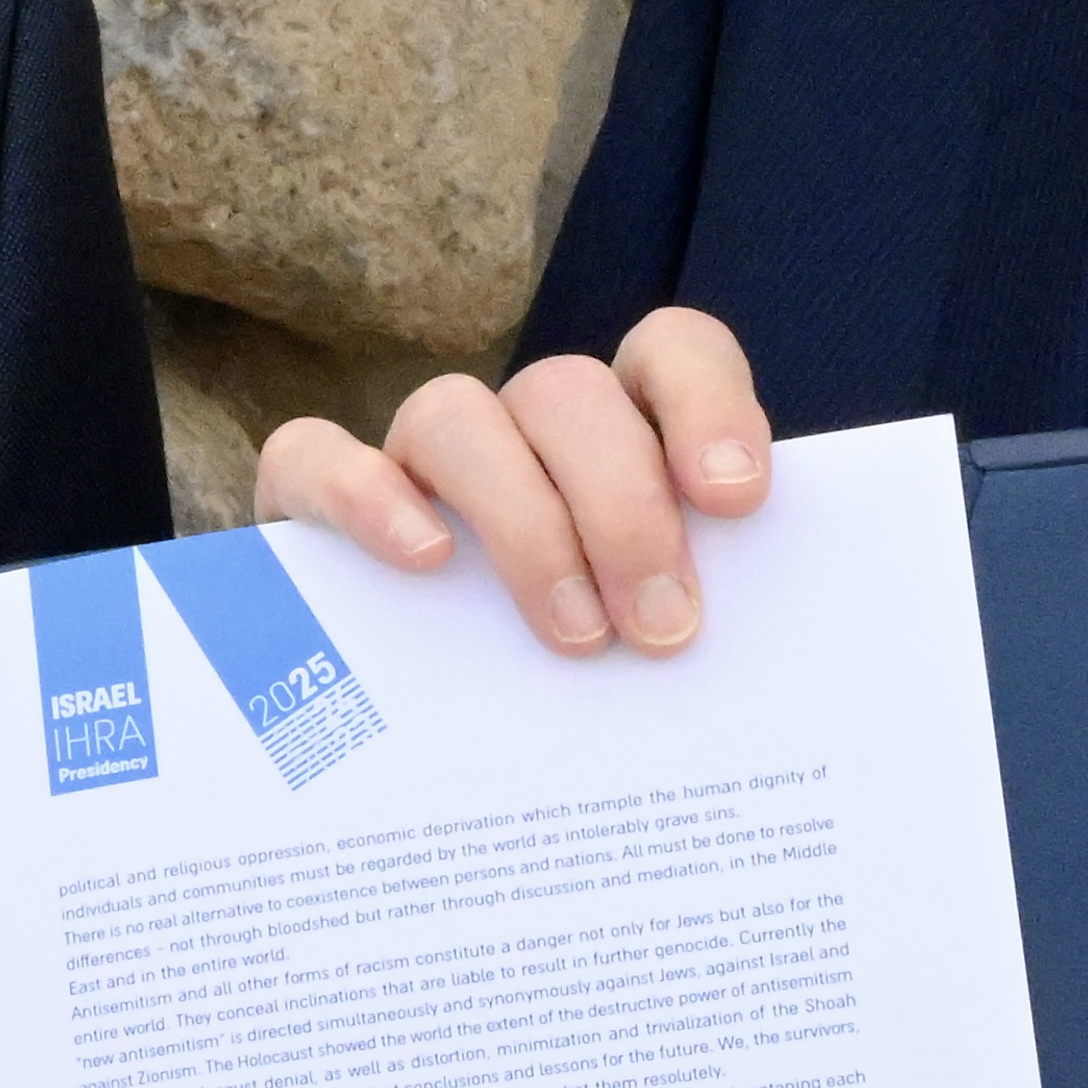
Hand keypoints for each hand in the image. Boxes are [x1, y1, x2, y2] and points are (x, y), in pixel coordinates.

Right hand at [252, 306, 772, 656]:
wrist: (413, 735)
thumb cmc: (582, 681)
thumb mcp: (651, 643)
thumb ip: (701, 622)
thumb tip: (773, 678)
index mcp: (623, 430)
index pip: (671, 351)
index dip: (708, 406)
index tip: (735, 499)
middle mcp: (523, 425)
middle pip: (568, 394)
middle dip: (624, 509)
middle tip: (662, 628)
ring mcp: (419, 455)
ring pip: (457, 416)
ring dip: (523, 522)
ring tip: (572, 634)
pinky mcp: (313, 496)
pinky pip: (316, 456)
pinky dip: (367, 496)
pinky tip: (426, 561)